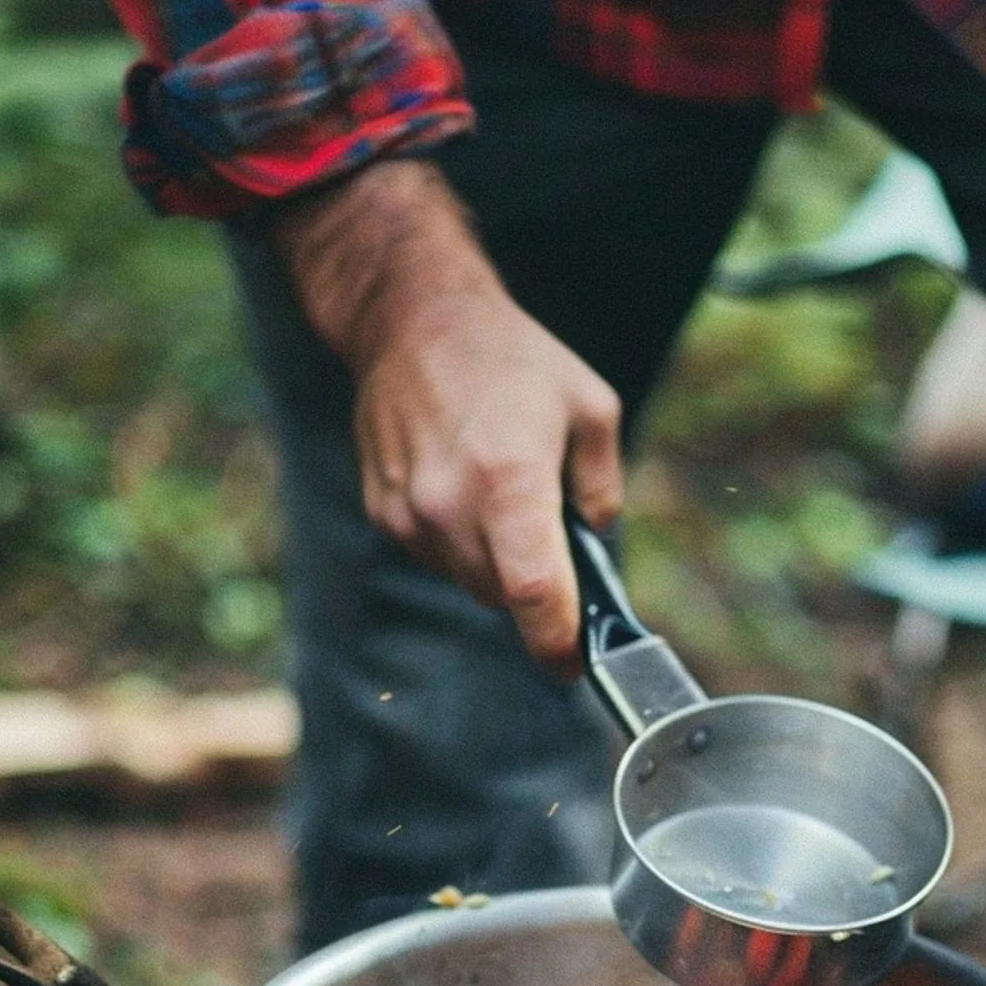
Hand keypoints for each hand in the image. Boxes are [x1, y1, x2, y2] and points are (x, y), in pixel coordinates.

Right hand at [274, 158, 623, 668]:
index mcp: (509, 480)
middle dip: (534, 585)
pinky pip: (436, 558)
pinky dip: (459, 541)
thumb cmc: (511, 360)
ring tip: (499, 490)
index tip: (573, 662)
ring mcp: (409, 513)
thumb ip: (602, 492)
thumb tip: (594, 550)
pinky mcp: (384, 513)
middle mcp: (450, 504)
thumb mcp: (590, 410)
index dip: (557, 641)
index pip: (533, 593)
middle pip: (503, 597)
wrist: (413, 322)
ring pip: (468, 582)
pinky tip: (463, 483)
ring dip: (494, 562)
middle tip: (547, 529)